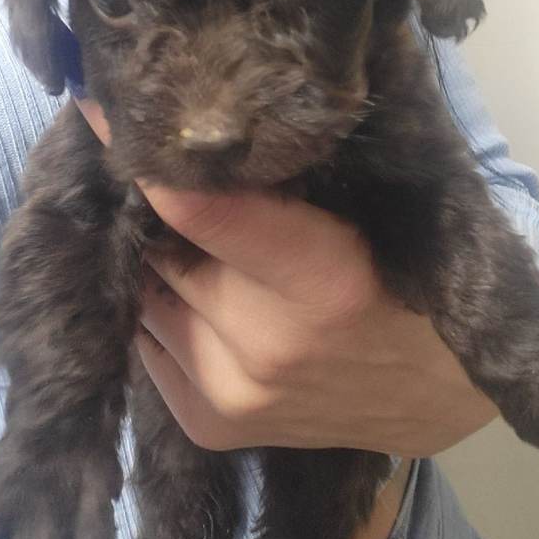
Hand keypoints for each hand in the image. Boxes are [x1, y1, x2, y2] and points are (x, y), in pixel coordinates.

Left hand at [77, 98, 496, 457]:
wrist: (438, 387)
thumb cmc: (403, 275)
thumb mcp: (365, 209)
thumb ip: (287, 180)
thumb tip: (193, 138)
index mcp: (320, 275)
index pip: (199, 207)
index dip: (145, 158)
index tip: (100, 110)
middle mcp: (269, 344)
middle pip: (164, 252)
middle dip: (155, 213)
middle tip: (161, 180)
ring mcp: (238, 395)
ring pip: (148, 301)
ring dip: (158, 269)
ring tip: (186, 245)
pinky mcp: (217, 428)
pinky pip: (149, 351)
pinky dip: (161, 318)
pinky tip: (192, 299)